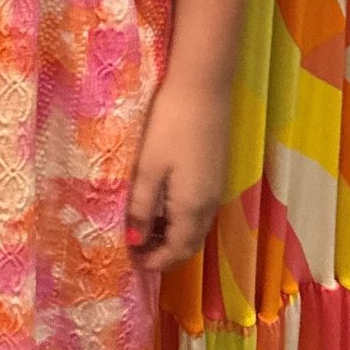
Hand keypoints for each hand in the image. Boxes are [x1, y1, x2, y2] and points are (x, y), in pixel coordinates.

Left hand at [125, 76, 227, 271]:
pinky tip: (164, 201)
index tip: (132, 261)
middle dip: (166, 253)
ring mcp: (217, 186)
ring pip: (197, 226)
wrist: (203, 87)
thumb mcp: (148, 167)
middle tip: (137, 247)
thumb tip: (135, 241)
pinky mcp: (217, 170)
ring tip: (145, 226)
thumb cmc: (170, 125)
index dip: (156, 262)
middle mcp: (210, 204)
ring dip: (174, 235)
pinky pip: (201, 208)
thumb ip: (142, 207)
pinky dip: (182, 217)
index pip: (177, 252)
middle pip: (190, 243)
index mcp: (192, 208)